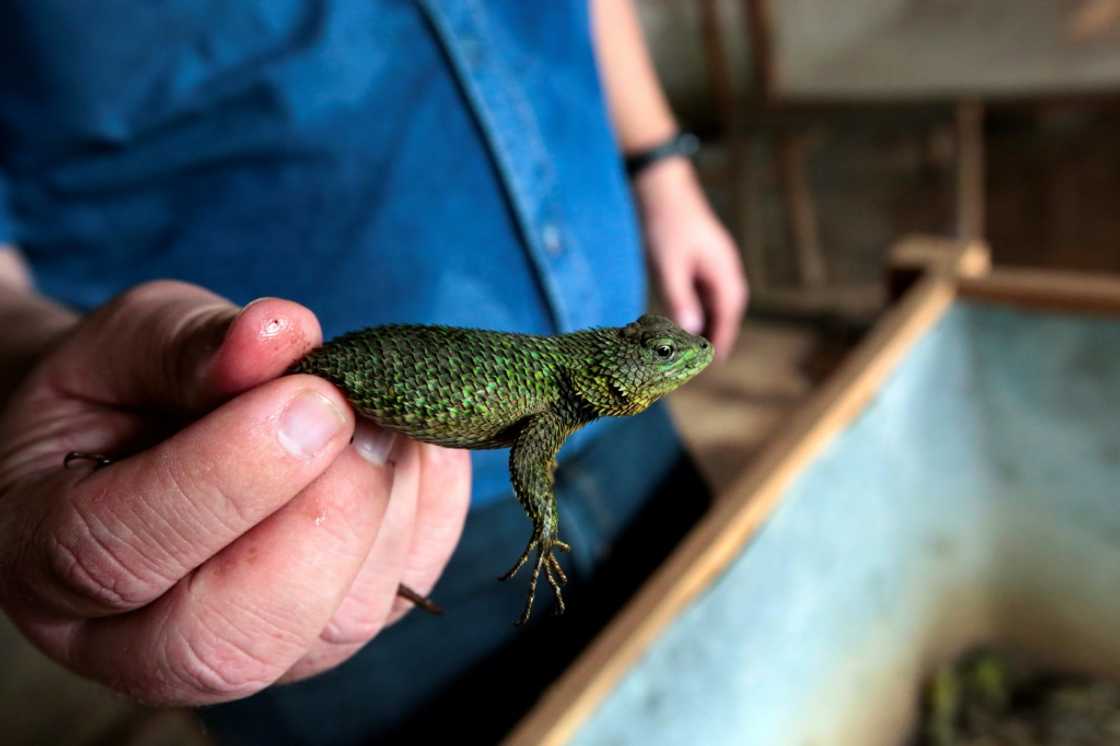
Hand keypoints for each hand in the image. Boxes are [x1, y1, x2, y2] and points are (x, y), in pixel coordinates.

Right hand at [0, 282, 469, 703]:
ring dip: (386, 502)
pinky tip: (406, 440)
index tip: (310, 394)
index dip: (229, 475)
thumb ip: (189, 341)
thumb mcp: (127, 343)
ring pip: (337, 625)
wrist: (149, 442)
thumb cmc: (121, 392)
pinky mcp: (331, 635)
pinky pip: (408, 588)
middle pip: (231, 641)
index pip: (117, 554)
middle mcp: (134, 644)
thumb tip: (281, 334)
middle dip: (321, 518)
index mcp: (43, 561)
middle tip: (355, 415)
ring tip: (373, 413)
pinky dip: (430, 504)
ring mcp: (246, 655)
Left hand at [636, 158, 747, 359]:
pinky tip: (687, 314)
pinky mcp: (703, 256)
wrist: (662, 187)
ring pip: (717, 298)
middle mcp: (725, 266)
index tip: (715, 362)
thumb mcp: (669, 266)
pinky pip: (707, 288)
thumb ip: (679, 298)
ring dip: (710, 319)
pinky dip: (701, 304)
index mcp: (723, 270)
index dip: (722, 339)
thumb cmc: (665, 225)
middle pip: (727, 308)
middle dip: (718, 333)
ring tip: (696, 343)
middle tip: (705, 360)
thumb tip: (690, 330)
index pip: (728, 314)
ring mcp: (716, 260)